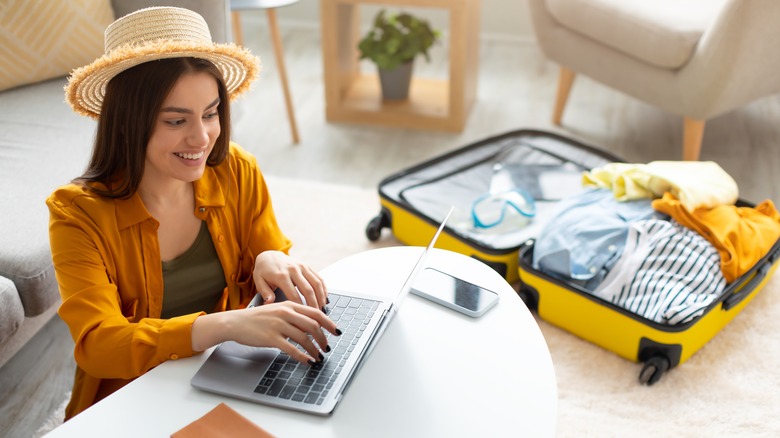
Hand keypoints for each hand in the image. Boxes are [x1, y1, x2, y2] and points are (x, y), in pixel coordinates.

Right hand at [193, 302, 340, 363]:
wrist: (235, 322)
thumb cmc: (257, 318)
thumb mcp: (277, 311)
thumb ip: (293, 316)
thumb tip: (312, 326)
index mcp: (289, 305)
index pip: (315, 313)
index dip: (329, 323)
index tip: (336, 331)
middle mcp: (285, 313)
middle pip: (313, 326)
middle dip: (323, 339)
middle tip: (327, 347)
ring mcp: (278, 325)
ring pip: (304, 338)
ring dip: (314, 349)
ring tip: (319, 356)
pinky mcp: (271, 337)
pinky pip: (291, 348)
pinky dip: (302, 356)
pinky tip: (307, 361)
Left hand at [253, 251, 327, 309]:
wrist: (269, 255)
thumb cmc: (264, 271)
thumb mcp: (259, 281)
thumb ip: (265, 292)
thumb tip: (269, 303)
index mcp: (281, 275)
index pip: (293, 295)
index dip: (299, 307)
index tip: (302, 317)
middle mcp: (293, 269)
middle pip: (308, 290)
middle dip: (313, 304)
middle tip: (315, 316)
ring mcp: (302, 266)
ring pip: (316, 283)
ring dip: (321, 297)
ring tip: (322, 309)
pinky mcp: (307, 266)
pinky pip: (319, 277)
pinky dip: (323, 288)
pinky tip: (324, 298)